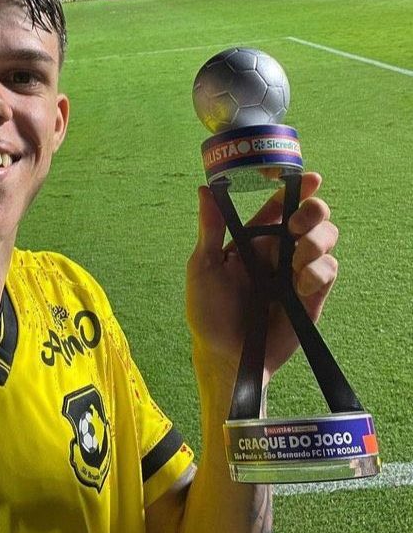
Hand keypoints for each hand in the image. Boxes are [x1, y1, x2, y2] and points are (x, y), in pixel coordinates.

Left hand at [186, 172, 338, 385]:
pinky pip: (328, 272)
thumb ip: (211, 229)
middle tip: (297, 223)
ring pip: (325, 240)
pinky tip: (301, 281)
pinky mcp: (312, 297)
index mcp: (254, 241)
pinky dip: (319, 270)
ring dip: (316, 240)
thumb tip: (205, 190)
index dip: (295, 190)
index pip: (278, 209)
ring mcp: (297, 273)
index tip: (310, 178)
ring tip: (297, 256)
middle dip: (312, 211)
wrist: (226, 355)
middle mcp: (279, 253)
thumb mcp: (203, 267)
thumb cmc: (208, 311)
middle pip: (310, 219)